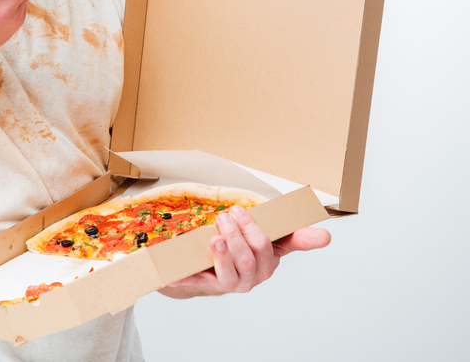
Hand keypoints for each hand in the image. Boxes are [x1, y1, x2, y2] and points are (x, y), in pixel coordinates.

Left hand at [159, 205, 330, 297]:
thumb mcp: (268, 236)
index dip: (267, 235)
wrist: (215, 266)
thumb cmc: (244, 247)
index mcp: (268, 262)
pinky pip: (196, 283)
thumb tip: (326, 235)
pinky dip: (184, 279)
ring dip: (223, 253)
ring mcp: (229, 283)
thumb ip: (294, 234)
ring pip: (231, 273)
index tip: (268, 220)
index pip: (272, 250)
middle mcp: (252, 277)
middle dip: (239, 234)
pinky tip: (173, 276)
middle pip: (250, 258)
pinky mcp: (206, 284)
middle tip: (228, 215)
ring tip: (215, 236)